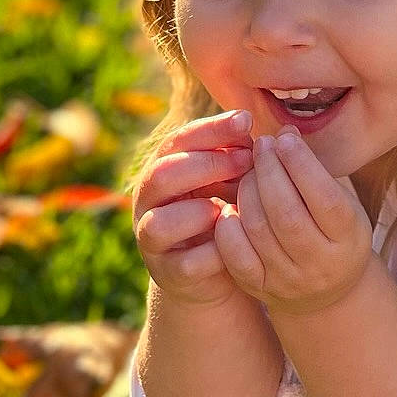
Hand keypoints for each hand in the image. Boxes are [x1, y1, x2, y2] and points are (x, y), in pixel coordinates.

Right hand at [132, 108, 254, 309]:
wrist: (216, 271)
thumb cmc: (225, 211)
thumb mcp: (229, 179)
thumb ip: (234, 155)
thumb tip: (248, 124)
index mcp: (161, 170)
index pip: (177, 141)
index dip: (211, 129)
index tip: (247, 121)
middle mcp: (148, 203)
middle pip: (161, 175)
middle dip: (206, 164)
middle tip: (247, 160)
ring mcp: (152, 241)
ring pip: (160, 223)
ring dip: (199, 212)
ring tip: (231, 207)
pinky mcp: (168, 274)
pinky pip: (186, 264)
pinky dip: (214, 252)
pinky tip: (237, 241)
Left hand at [214, 127, 373, 315]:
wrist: (327, 291)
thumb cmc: (332, 230)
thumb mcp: (342, 201)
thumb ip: (315, 171)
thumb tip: (283, 133)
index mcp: (349, 238)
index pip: (324, 198)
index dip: (301, 163)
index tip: (285, 137)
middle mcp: (320, 264)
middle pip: (286, 213)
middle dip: (269, 171)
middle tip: (261, 145)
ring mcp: (288, 280)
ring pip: (258, 230)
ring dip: (248, 191)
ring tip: (249, 170)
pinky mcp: (260, 288)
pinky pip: (235, 255)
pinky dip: (229, 226)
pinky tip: (232, 205)